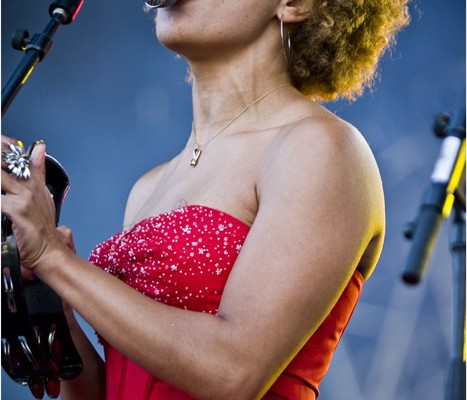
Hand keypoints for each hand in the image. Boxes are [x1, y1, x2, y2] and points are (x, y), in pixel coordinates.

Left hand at [1, 139, 61, 273]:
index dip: (5, 147)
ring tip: (1, 193)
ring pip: (0, 176)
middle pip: (4, 162)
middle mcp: (31, 186)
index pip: (18, 156)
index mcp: (35, 182)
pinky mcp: (17, 209)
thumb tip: (39, 149)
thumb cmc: (42, 229)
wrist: (48, 251)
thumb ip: (38, 171)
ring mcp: (24, 197)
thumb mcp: (42, 196)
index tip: (2, 146)